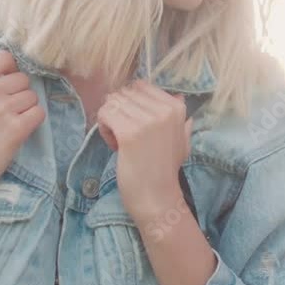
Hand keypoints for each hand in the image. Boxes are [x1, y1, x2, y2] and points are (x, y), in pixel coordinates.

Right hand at [0, 50, 45, 208]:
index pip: (4, 58)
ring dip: (27, 109)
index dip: (11, 70)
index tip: (9, 84)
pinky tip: (21, 130)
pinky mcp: (16, 129)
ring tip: (14, 123)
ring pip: (33, 97)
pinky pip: (39, 113)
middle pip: (23, 80)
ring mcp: (3, 109)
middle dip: (20, 94)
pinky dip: (34, 121)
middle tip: (11, 111)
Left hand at [96, 80, 192, 220]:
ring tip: (119, 141)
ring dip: (110, 120)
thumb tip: (179, 96)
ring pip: (112, 102)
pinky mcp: (129, 132)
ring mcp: (146, 120)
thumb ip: (180, 118)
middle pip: (124, 93)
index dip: (131, 103)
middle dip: (119, 111)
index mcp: (176, 107)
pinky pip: (104, 113)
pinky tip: (114, 145)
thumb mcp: (181, 140)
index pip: (140, 86)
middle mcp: (163, 110)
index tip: (135, 125)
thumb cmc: (166, 171)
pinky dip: (104, 129)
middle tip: (124, 135)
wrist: (158, 198)